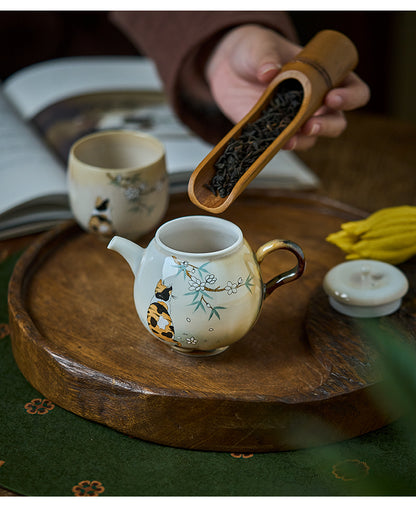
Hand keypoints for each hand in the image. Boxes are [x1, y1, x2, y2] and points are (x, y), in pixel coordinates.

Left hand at [205, 24, 369, 150]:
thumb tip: (269, 73)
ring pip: (313, 138)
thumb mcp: (261, 46)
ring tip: (291, 138)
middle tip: (310, 124)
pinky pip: (287, 144)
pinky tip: (278, 143)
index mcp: (325, 75)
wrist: (227, 66)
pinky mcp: (276, 131)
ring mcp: (296, 119)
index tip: (331, 97)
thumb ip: (266, 58)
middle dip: (327, 126)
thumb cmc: (255, 49)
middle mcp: (316, 101)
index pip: (353, 89)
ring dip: (304, 140)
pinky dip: (284, 145)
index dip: (350, 97)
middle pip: (337, 122)